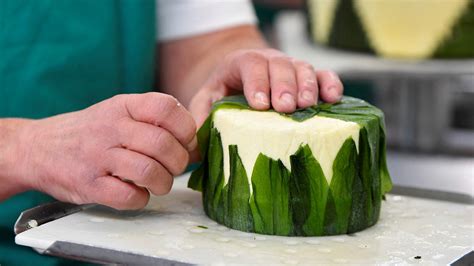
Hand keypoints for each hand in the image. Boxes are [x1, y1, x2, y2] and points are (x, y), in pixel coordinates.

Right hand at [11, 93, 195, 209]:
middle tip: (174, 167)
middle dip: (179, 162)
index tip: (186, 142)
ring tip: (159, 183)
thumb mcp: (119, 112)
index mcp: (123, 105)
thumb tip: (197, 145)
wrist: (38, 147)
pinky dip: (141, 199)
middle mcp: (110, 127)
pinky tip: (136, 193)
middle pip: (163, 145)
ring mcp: (98, 157)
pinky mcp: (89, 185)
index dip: (186, 129)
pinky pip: (129, 197)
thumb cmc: (91, 132)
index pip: (167, 108)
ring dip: (163, 183)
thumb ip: (155, 121)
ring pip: (149, 172)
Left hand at [189, 49, 343, 125]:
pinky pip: (323, 74)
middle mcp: (268, 61)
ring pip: (303, 67)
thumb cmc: (224, 94)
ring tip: (307, 106)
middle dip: (283, 85)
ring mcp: (290, 67)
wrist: (242, 80)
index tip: (259, 104)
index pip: (250, 64)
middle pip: (280, 64)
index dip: (256, 82)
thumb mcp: (207, 102)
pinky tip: (333, 98)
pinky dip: (330, 84)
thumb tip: (192, 149)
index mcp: (241, 63)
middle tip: (285, 108)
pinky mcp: (308, 78)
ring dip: (307, 86)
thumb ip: (200, 119)